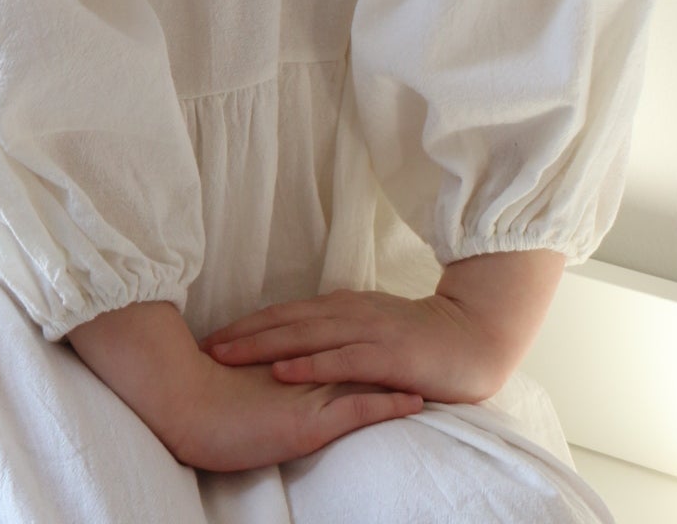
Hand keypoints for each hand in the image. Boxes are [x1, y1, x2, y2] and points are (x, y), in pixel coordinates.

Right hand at [167, 350, 423, 473]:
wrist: (182, 412)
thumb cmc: (201, 402)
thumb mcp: (240, 381)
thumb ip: (261, 367)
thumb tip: (277, 360)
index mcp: (284, 360)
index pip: (328, 342)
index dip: (355, 335)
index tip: (385, 330)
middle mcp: (300, 372)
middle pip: (350, 354)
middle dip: (385, 348)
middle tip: (418, 345)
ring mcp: (306, 395)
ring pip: (361, 378)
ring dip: (395, 371)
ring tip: (429, 367)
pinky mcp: (309, 423)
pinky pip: (357, 414)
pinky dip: (387, 407)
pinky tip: (415, 404)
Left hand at [201, 288, 507, 405]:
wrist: (471, 339)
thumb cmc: (419, 337)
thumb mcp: (371, 326)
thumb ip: (340, 329)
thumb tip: (304, 336)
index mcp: (342, 306)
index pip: (285, 313)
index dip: (248, 324)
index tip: (214, 335)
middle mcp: (348, 312)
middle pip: (285, 321)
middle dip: (242, 333)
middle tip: (204, 345)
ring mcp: (366, 331)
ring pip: (304, 336)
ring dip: (263, 346)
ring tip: (227, 355)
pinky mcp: (385, 355)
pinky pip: (340, 360)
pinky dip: (309, 364)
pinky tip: (283, 370)